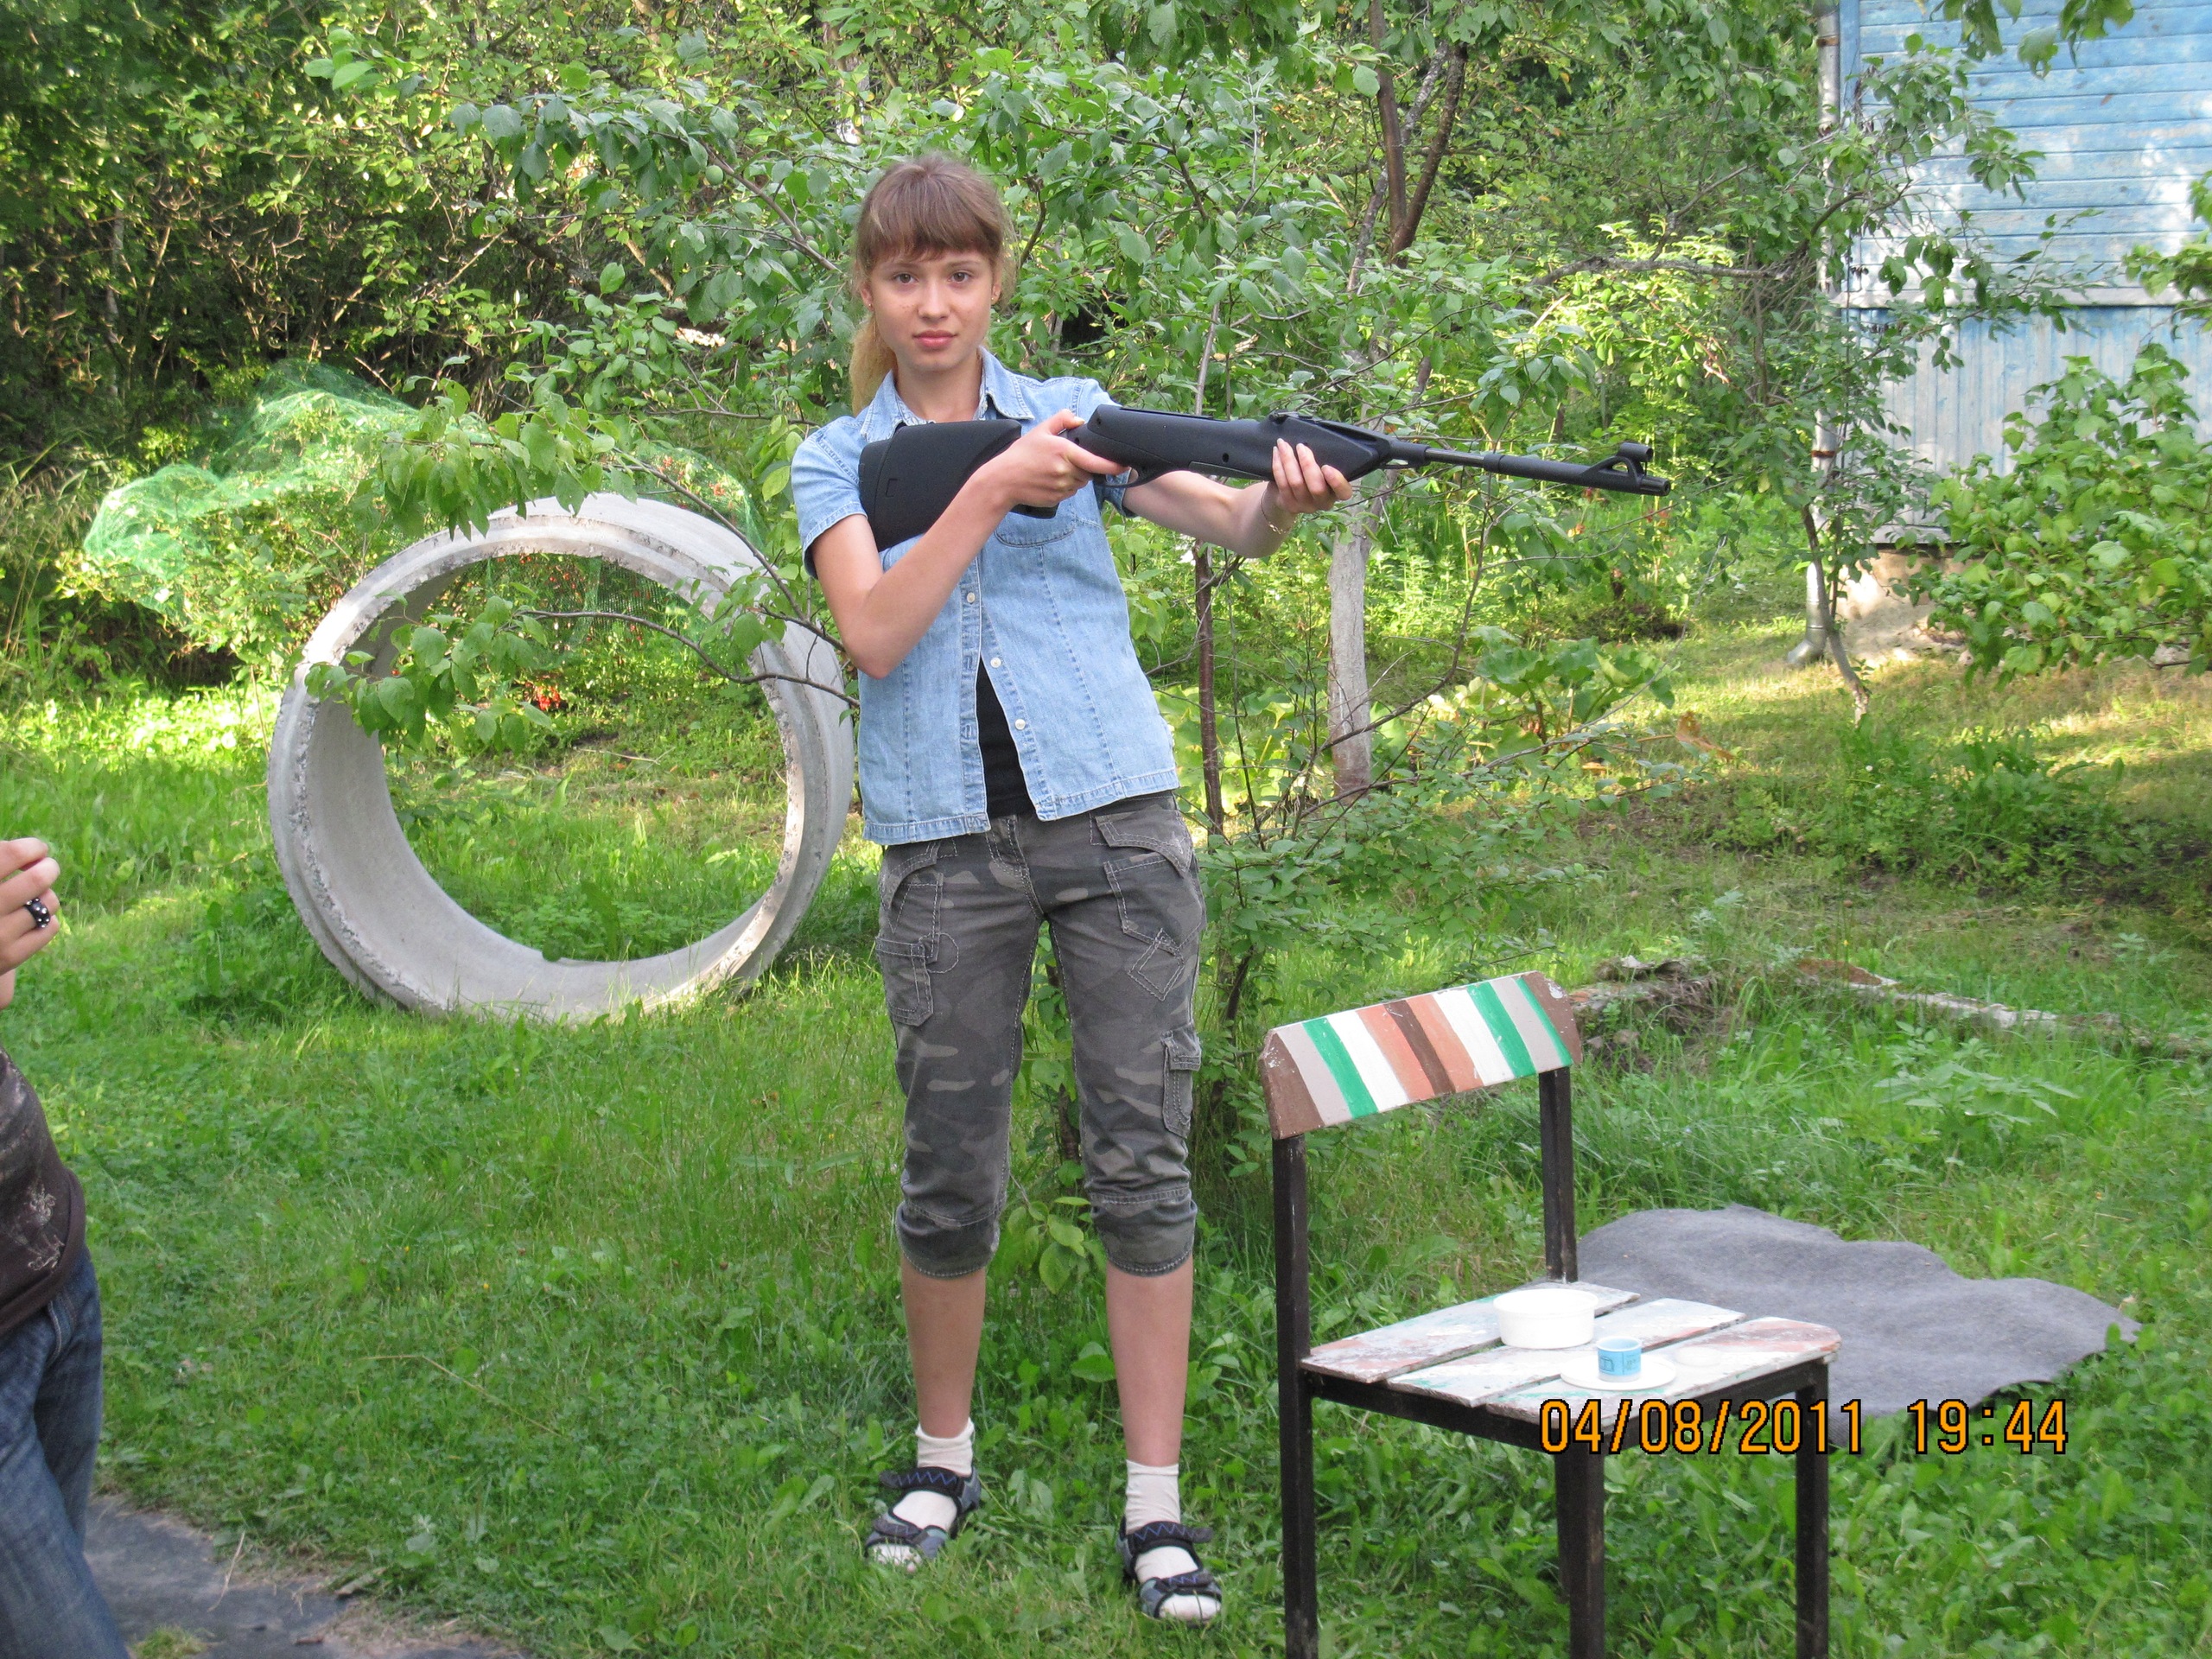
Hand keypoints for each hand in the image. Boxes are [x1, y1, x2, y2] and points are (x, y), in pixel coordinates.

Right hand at [0, 838, 59, 1011]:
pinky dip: (49, 918)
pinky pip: (52, 927)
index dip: (31, 847)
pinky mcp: (11, 956)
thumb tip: (30, 850)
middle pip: (37, 878)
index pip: (10, 855)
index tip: (37, 849)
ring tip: (35, 897)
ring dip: (47, 895)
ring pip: (49, 902)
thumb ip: (1, 865)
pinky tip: (35, 918)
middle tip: (47, 868)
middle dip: (48, 868)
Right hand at [976, 409, 1127, 513]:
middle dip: (1083, 467)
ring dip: (1074, 477)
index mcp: (1064, 453)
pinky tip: (1048, 480)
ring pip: (1079, 484)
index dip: (1112, 466)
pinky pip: (1069, 493)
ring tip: (1053, 469)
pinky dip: (1065, 486)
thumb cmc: (1020, 455)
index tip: (1122, 466)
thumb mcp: (1040, 430)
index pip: (1096, 462)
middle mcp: (1066, 472)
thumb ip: (1061, 420)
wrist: (1003, 480)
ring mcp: (1061, 487)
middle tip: (1065, 460)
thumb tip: (1078, 420)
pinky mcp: (1056, 499)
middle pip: (1088, 472)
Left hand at [1263, 441, 1353, 529]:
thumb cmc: (1309, 475)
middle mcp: (1323, 503)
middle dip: (1307, 464)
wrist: (1286, 494)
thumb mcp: (1320, 469)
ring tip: (1283, 444)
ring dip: (1289, 460)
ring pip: (1296, 483)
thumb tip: (1316, 439)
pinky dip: (1278, 465)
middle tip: (1301, 446)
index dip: (1336, 481)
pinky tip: (1276, 452)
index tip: (1326, 466)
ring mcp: (1305, 506)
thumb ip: (1323, 460)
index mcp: (1336, 493)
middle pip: (1316, 487)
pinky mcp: (1289, 505)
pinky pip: (1282, 483)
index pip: (1344, 492)